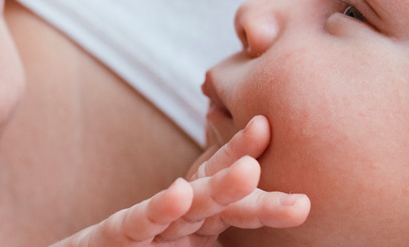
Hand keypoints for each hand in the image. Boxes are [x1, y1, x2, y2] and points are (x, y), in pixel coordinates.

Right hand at [51, 117, 307, 246]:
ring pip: (186, 206)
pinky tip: (179, 194)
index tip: (289, 170)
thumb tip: (280, 244)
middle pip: (217, 196)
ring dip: (216, 187)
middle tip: (296, 188)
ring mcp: (145, 229)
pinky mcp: (112, 237)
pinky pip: (138, 224)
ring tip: (249, 171)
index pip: (231, 201)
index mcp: (196, 227)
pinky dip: (158, 210)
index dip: (255, 178)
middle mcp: (174, 221)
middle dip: (252, 180)